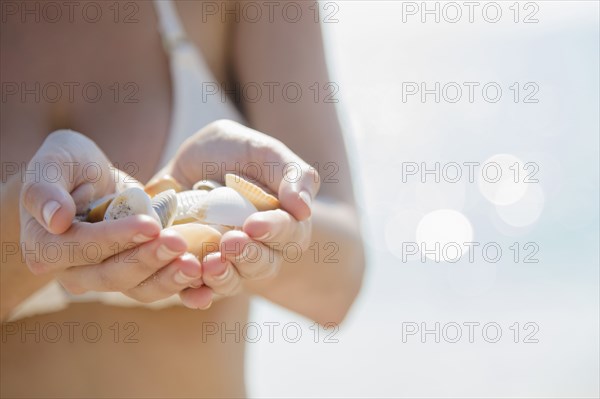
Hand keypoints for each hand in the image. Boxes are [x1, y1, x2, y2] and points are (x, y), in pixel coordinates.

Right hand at [19, 130, 206, 302]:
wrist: (89, 179)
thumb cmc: (69, 165)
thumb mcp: (54, 163)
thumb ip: (44, 188)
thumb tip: (55, 219)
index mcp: (47, 248)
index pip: (83, 248)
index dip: (117, 239)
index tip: (150, 224)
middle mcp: (76, 272)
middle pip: (113, 275)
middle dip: (148, 259)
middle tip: (180, 242)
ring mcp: (108, 277)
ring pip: (139, 288)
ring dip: (169, 279)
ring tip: (197, 265)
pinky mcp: (137, 275)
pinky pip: (159, 287)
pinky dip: (183, 292)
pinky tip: (206, 290)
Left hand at [150, 120, 319, 308]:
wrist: (190, 160)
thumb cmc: (235, 151)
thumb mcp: (263, 151)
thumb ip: (292, 173)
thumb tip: (304, 208)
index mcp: (284, 221)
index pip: (290, 233)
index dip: (275, 231)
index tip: (254, 224)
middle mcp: (261, 248)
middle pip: (264, 265)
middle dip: (249, 257)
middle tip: (230, 242)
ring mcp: (229, 261)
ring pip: (234, 282)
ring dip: (224, 278)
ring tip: (210, 264)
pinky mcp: (199, 268)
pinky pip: (201, 290)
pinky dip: (197, 294)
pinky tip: (191, 292)